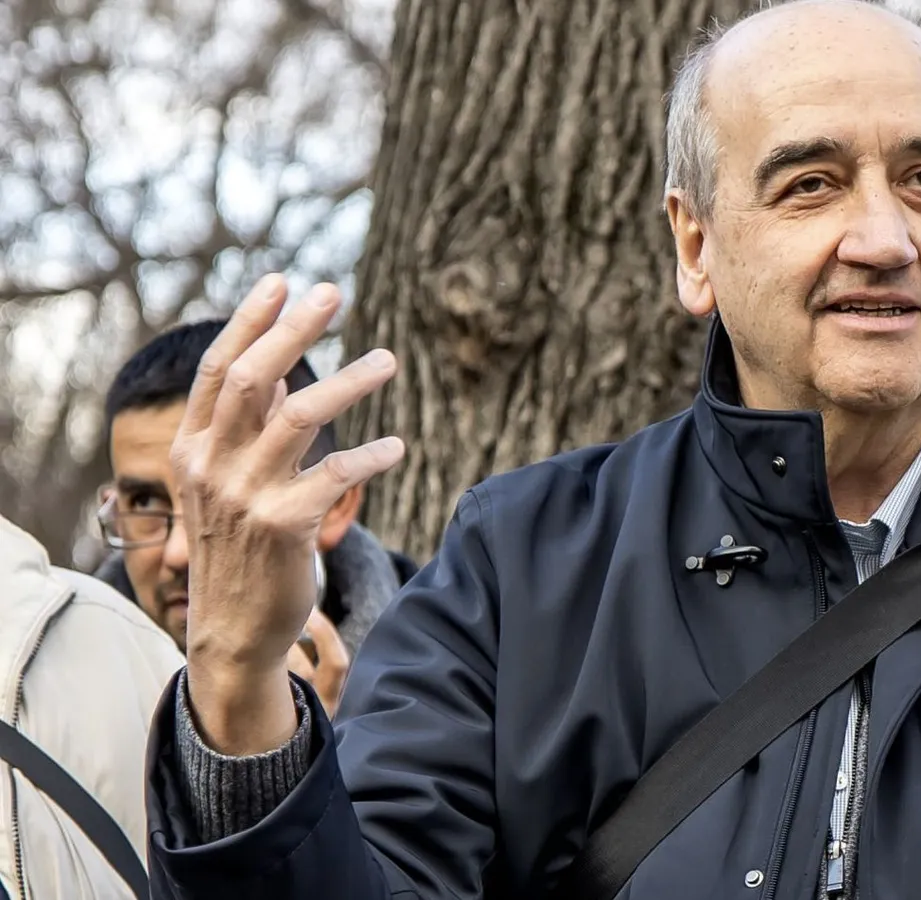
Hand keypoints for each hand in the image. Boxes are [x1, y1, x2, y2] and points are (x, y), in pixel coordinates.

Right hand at [174, 275, 402, 753]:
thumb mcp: (224, 481)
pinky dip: (371, 456)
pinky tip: (398, 445)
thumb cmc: (238, 546)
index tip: (282, 281)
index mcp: (192, 448)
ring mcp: (244, 496)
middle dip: (294, 330)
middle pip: (254, 378)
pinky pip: (334, 476)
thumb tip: (279, 362)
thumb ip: (246, 424)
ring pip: (298, 417)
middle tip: (334, 293)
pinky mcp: (283, 527)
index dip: (250, 322)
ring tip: (390, 359)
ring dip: (349, 381)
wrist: (232, 630)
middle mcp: (211, 466)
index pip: (220, 370)